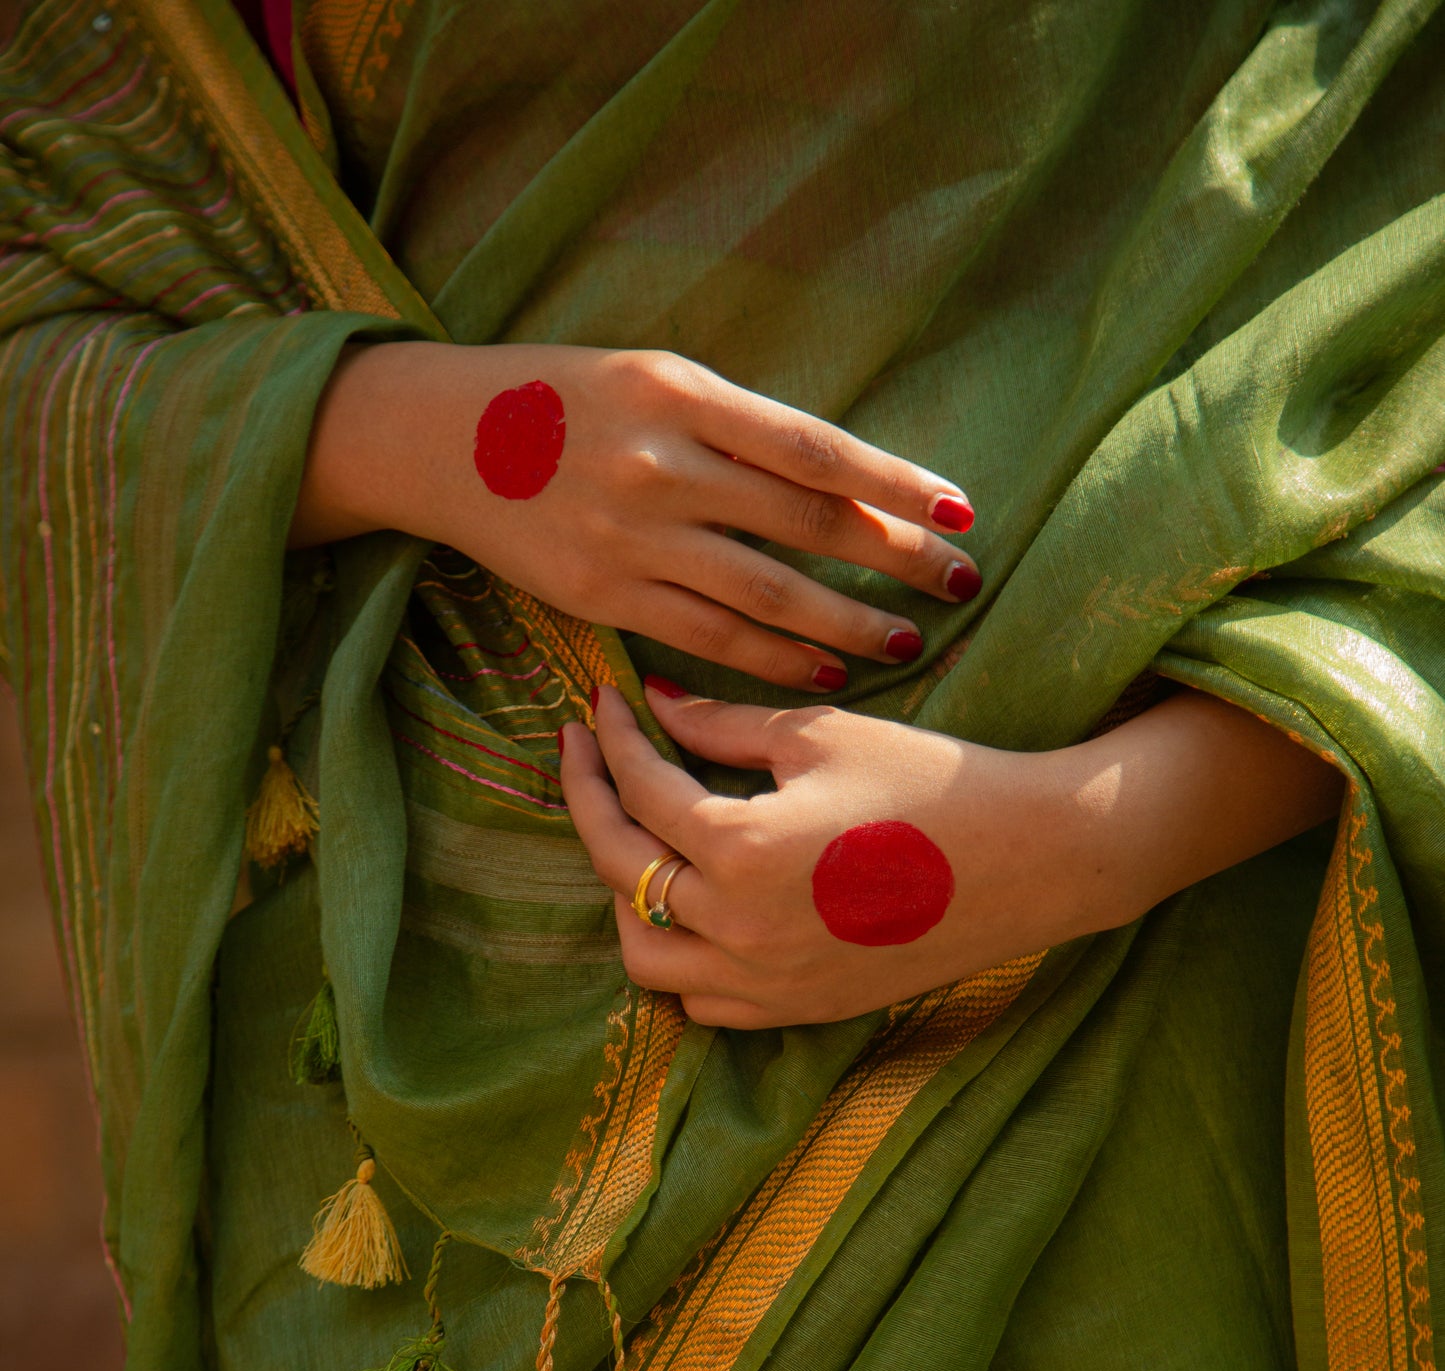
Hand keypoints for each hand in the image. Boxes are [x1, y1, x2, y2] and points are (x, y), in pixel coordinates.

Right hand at [290, 342, 980, 694]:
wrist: (441, 437)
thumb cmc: (565, 401)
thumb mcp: (654, 377)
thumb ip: (737, 426)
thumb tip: (846, 482)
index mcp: (682, 392)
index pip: (816, 449)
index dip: (895, 483)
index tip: (960, 510)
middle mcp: (660, 464)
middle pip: (804, 522)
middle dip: (893, 558)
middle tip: (960, 582)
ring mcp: (629, 535)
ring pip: (766, 593)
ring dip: (847, 623)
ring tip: (906, 640)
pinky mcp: (602, 594)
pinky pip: (708, 638)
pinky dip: (775, 660)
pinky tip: (826, 672)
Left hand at [561, 681, 1343, 1028]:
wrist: (1031, 858)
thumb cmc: (932, 779)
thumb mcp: (821, 734)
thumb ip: (722, 725)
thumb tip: (653, 706)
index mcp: (739, 848)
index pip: (642, 788)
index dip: (614, 738)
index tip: (605, 702)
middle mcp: (737, 928)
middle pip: (622, 870)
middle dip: (593, 802)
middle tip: (589, 755)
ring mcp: (766, 981)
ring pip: (646, 956)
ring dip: (625, 897)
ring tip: (632, 842)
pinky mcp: (798, 1009)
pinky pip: (704, 999)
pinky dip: (681, 958)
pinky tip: (692, 910)